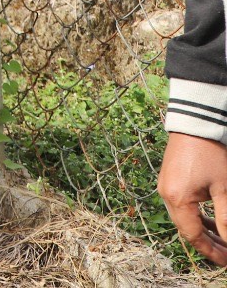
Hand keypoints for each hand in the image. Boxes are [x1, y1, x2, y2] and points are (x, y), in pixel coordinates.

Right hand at [160, 132, 226, 264]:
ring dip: (203, 231)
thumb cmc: (211, 155)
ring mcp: (165, 187)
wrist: (194, 125)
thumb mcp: (223, 189)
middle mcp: (166, 195)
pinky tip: (210, 221)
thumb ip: (225, 218)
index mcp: (177, 199)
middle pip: (186, 229)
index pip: (193, 236)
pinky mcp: (169, 180)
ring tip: (222, 240)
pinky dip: (196, 217)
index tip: (226, 262)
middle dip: (209, 243)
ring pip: (183, 218)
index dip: (211, 252)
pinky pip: (181, 206)